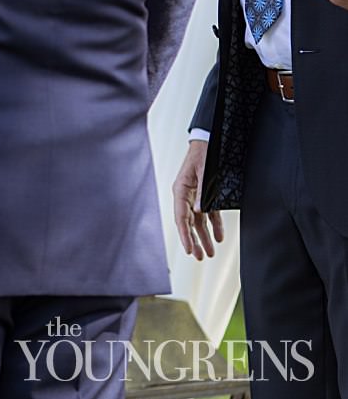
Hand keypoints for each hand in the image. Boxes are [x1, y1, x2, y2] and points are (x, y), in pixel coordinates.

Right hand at [173, 140, 224, 259]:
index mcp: (180, 190)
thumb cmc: (204, 153)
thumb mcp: (204, 171)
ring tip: (210, 253)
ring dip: (204, 236)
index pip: (181, 217)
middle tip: (200, 257)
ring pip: (199, 221)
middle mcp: (186, 195)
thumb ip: (203, 192)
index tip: (190, 250)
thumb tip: (199, 212)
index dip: (185, 235)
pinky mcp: (205, 194)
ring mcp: (195, 196)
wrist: (209, 140)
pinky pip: (209, 213)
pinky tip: (218, 237)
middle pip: (189, 223)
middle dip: (194, 241)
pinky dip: (214, 225)